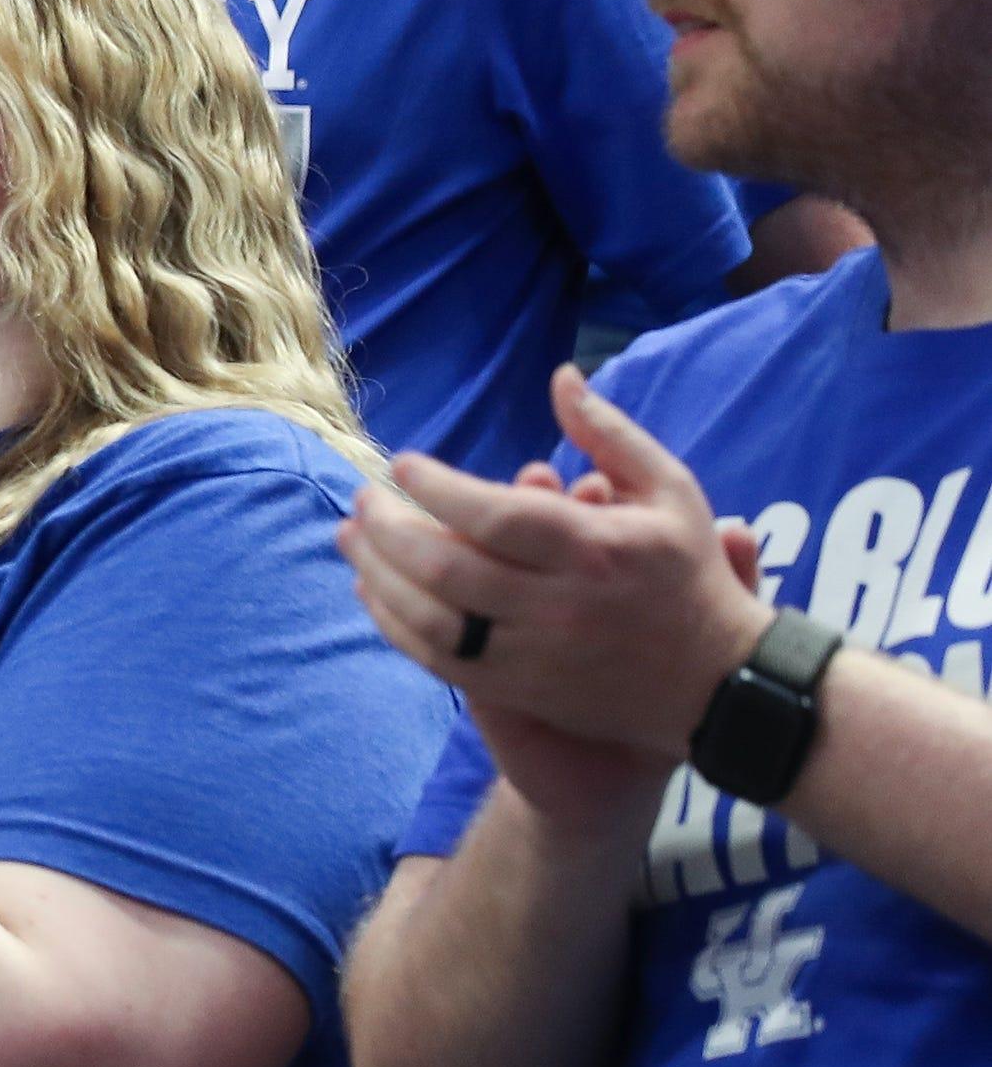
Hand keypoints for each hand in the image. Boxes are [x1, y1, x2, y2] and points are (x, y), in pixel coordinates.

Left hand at [338, 365, 777, 787]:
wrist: (717, 683)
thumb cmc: (688, 572)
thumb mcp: (670, 491)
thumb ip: (609, 433)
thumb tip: (560, 375)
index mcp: (597, 548)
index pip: (495, 516)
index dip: (436, 488)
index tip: (402, 464)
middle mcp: (562, 605)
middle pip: (449, 569)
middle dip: (389, 530)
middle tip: (361, 499)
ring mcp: (537, 655)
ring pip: (433, 620)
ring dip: (377, 576)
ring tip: (349, 538)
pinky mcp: (521, 691)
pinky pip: (439, 661)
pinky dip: (394, 625)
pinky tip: (371, 591)